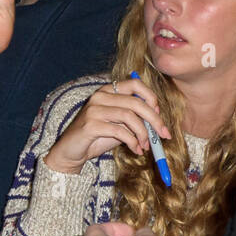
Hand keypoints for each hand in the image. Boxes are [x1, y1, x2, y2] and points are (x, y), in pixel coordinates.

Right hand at [43, 76, 168, 175]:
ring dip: (143, 134)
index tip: (159, 115)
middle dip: (155, 120)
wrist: (72, 151)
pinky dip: (133, 142)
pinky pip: (120, 131)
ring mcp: (94, 110)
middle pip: (136, 102)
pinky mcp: (90, 125)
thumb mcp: (119, 124)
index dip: (151, 98)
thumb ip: (135, 118)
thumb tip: (159, 120)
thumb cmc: (97, 137)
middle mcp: (100, 96)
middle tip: (164, 135)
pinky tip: (135, 150)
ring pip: (130, 117)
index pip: (136, 84)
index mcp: (107, 91)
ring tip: (145, 146)